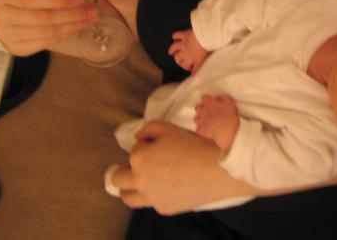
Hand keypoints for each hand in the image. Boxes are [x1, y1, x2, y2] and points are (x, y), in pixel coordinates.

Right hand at [0, 0, 95, 55]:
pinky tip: (79, 26)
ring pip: (47, 32)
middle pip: (42, 18)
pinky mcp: (17, 48)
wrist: (12, 10)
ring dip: (73, 26)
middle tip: (93, 10)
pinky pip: (47, 43)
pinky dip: (66, 34)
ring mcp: (6, 34)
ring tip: (91, 18)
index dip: (56, 0)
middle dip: (72, 15)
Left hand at [110, 120, 252, 213]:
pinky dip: (153, 195)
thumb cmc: (195, 146)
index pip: (133, 151)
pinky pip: (149, 203)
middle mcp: (139, 180)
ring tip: (142, 181)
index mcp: (139, 158)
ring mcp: (150, 197)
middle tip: (141, 165)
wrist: (218, 170)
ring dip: (130, 187)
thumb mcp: (171, 128)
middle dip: (126, 169)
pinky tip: (166, 188)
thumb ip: (149, 129)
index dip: (145, 146)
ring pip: (126, 196)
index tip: (157, 146)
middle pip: (118, 177)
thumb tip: (139, 138)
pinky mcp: (163, 208)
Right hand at [168, 29, 209, 72]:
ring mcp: (184, 42)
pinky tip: (174, 37)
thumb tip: (193, 76)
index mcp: (189, 58)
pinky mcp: (185, 34)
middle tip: (180, 62)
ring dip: (172, 49)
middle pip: (178, 57)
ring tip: (170, 52)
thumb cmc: (205, 50)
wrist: (205, 37)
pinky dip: (175, 36)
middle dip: (178, 60)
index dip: (187, 67)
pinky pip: (177, 35)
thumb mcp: (202, 61)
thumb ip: (197, 69)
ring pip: (175, 47)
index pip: (185, 65)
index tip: (191, 68)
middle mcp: (184, 51)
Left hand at [195, 94, 238, 152]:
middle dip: (202, 108)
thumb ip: (224, 98)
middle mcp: (203, 111)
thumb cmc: (230, 118)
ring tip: (207, 121)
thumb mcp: (231, 104)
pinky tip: (207, 129)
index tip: (212, 102)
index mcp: (210, 103)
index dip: (208, 99)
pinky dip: (201, 128)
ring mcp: (200, 121)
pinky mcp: (200, 131)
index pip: (204, 97)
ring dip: (201, 118)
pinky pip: (198, 128)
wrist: (225, 134)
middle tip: (209, 111)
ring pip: (196, 118)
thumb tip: (219, 97)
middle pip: (198, 107)